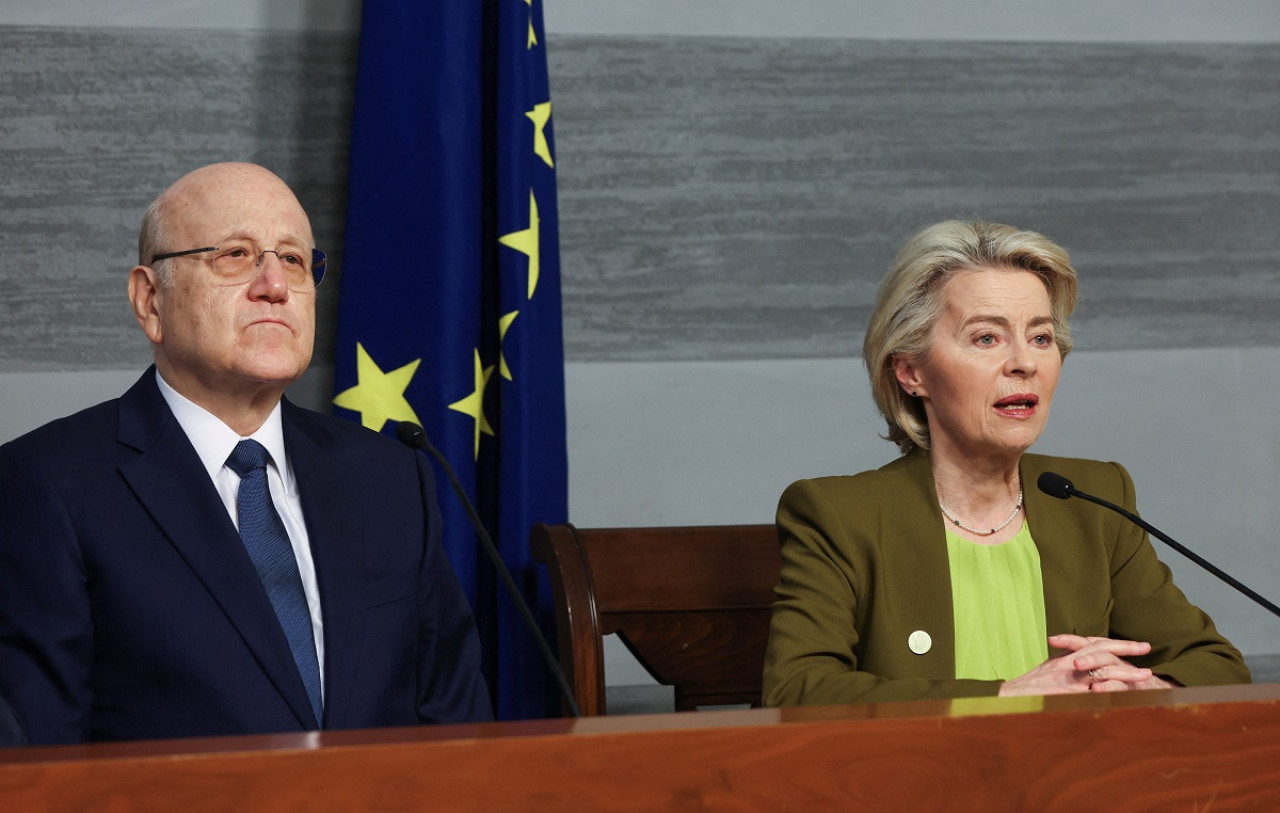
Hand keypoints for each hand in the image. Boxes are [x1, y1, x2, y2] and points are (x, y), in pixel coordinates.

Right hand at [998, 634, 1166, 695]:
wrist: (1010, 699)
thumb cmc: (1028, 691)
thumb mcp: (1049, 676)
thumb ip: (1068, 672)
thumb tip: (1088, 676)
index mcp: (1064, 658)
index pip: (1093, 644)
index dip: (1114, 644)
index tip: (1136, 646)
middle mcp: (1066, 663)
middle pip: (1100, 648)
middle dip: (1125, 648)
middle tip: (1146, 648)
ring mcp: (1067, 677)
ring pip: (1102, 667)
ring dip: (1126, 671)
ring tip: (1146, 675)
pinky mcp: (1068, 693)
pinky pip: (1094, 689)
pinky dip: (1111, 689)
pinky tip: (1128, 692)